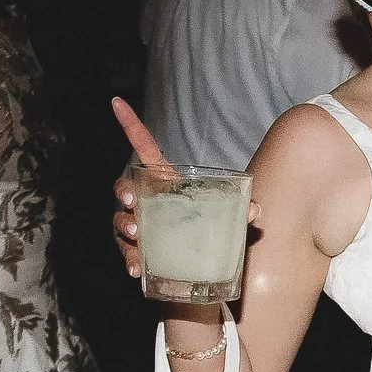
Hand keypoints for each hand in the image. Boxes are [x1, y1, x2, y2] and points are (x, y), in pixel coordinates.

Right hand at [110, 97, 260, 278]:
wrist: (205, 266)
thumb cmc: (212, 229)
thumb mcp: (229, 217)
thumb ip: (240, 210)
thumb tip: (255, 210)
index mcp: (165, 183)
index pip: (144, 148)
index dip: (131, 126)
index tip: (117, 102)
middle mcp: (147, 201)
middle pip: (125, 186)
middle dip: (124, 191)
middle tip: (133, 201)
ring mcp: (139, 225)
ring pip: (121, 220)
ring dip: (125, 225)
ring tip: (136, 234)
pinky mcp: (138, 250)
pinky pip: (128, 252)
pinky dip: (131, 260)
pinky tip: (137, 269)